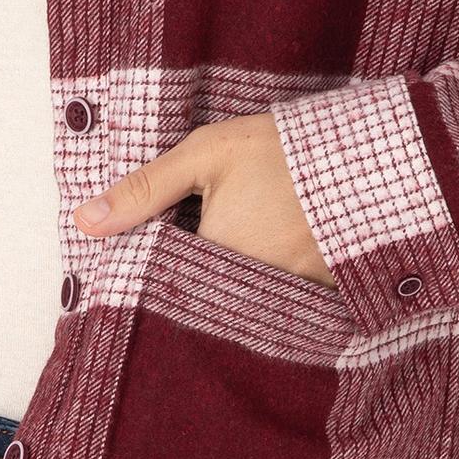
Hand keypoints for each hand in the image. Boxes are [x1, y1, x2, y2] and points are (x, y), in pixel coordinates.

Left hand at [73, 111, 335, 286]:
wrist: (373, 162)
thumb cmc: (285, 152)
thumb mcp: (209, 154)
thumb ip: (145, 189)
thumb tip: (84, 222)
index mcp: (211, 258)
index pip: (159, 277)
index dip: (149, 260)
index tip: (155, 240)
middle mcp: (246, 291)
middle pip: (196, 295)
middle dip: (185, 277)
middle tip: (205, 234)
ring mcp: (284, 302)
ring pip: (232, 301)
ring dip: (222, 283)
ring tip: (237, 242)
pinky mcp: (315, 303)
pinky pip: (272, 306)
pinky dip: (262, 288)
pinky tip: (269, 253)